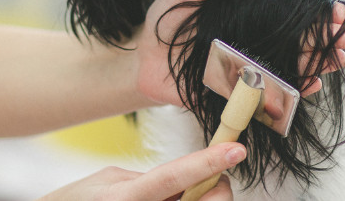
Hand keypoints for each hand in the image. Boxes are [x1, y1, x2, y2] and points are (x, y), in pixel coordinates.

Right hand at [39, 142, 245, 200]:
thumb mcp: (108, 181)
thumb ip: (149, 179)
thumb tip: (186, 177)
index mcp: (124, 199)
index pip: (175, 177)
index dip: (209, 162)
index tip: (236, 149)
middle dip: (216, 188)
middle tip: (210, 177)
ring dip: (200, 200)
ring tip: (178, 195)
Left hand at [133, 0, 344, 106]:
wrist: (141, 61)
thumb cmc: (166, 19)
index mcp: (253, 14)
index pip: (294, 13)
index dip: (320, 12)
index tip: (336, 9)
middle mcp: (259, 41)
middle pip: (304, 41)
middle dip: (330, 40)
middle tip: (343, 36)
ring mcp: (254, 69)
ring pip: (296, 68)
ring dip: (321, 65)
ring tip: (336, 58)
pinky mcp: (242, 94)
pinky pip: (274, 96)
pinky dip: (294, 93)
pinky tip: (308, 85)